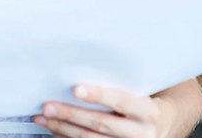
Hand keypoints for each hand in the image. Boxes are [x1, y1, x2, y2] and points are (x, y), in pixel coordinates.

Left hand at [33, 83, 174, 137]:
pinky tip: (53, 129)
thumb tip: (77, 70)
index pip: (121, 100)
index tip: (75, 88)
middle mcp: (140, 134)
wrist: (159, 127)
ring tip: (42, 117)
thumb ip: (116, 84)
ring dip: (63, 128)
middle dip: (70, 114)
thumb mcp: (138, 91)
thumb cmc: (141, 101)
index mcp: (147, 112)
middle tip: (47, 105)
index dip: (98, 95)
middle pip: (101, 124)